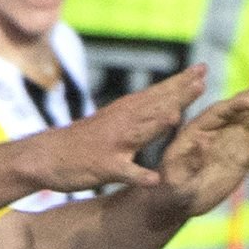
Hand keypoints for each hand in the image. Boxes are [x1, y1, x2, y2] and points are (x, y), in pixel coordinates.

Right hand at [28, 67, 208, 191]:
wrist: (45, 156)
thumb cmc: (85, 142)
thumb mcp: (116, 123)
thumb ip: (141, 116)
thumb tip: (169, 105)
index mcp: (127, 112)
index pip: (158, 94)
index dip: (181, 82)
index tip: (203, 69)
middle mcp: (122, 123)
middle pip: (154, 105)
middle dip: (178, 93)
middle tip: (201, 78)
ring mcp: (114, 144)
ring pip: (139, 132)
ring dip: (157, 124)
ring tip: (176, 116)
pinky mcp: (105, 167)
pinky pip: (125, 172)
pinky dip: (139, 175)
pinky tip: (154, 179)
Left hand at [155, 79, 248, 216]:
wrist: (179, 197)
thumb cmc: (171, 186)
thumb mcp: (174, 176)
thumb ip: (187, 161)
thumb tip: (200, 147)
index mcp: (199, 127)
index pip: (221, 111)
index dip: (237, 105)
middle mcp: (219, 127)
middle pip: (244, 106)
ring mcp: (235, 137)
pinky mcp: (248, 150)